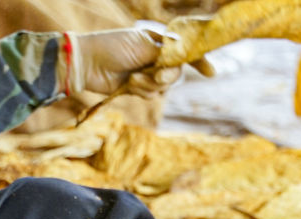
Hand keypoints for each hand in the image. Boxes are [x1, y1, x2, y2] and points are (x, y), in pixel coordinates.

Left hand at [67, 29, 213, 96]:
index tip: (210, 73)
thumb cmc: (114, 47)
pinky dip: (142, 91)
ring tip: (133, 79)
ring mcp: (147, 73)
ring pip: (164, 87)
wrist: (89, 64)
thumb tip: (182, 60)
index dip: (198, 61)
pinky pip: (152, 95)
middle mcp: (155, 57)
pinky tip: (129, 85)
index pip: (184, 51)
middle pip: (176, 73)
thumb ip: (165, 55)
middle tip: (156, 74)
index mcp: (158, 42)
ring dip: (150, 85)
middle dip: (166, 76)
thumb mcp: (143, 46)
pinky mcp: (138, 88)